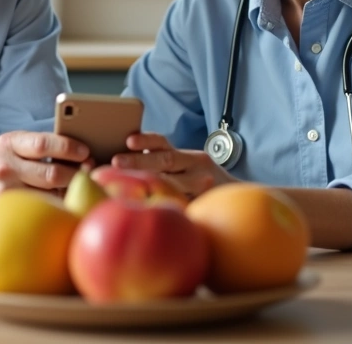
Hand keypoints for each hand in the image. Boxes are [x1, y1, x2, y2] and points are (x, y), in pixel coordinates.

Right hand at [0, 131, 89, 235]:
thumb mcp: (5, 148)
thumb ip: (33, 148)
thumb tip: (75, 152)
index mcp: (8, 145)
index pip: (44, 143)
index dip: (70, 147)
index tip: (85, 151)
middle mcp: (5, 167)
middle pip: (52, 172)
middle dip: (78, 173)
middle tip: (91, 173)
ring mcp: (5, 192)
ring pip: (50, 194)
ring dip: (71, 192)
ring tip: (83, 189)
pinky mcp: (5, 212)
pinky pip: (39, 209)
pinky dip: (55, 207)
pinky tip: (65, 206)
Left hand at [111, 133, 236, 197]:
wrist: (236, 197)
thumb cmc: (199, 183)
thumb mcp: (186, 167)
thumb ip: (162, 164)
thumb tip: (120, 163)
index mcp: (186, 155)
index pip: (163, 144)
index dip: (146, 141)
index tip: (129, 141)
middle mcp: (195, 167)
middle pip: (165, 161)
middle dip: (139, 161)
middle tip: (115, 162)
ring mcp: (201, 186)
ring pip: (172, 184)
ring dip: (147, 184)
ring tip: (124, 186)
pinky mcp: (204, 203)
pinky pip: (182, 204)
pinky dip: (165, 206)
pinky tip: (150, 210)